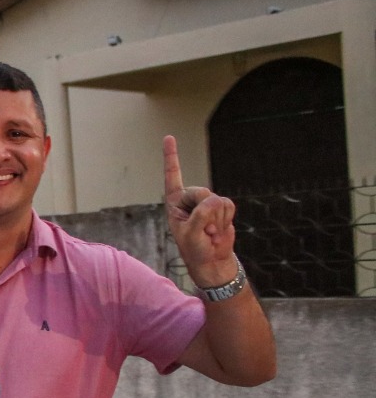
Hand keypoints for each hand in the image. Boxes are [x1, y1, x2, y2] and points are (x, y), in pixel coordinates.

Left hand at [163, 135, 238, 285]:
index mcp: (175, 203)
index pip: (172, 176)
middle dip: (204, 213)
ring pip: (217, 200)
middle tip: (202, 231)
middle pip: (201, 192)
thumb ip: (201, 215)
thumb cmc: (195, 249)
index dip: (171, 156)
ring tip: (209, 233)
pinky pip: (229, 206)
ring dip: (216, 220)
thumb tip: (215, 200)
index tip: (169, 136)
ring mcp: (207, 202)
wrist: (212, 261)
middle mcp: (190, 199)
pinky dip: (226, 220)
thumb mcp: (191, 234)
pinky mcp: (222, 207)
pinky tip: (219, 231)